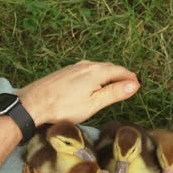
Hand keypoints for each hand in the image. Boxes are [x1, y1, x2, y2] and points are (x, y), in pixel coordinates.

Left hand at [16, 60, 139, 125]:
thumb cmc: (64, 107)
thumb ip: (114, 93)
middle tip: (130, 85)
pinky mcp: (66, 71)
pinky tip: (94, 83)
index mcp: (97, 71)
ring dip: (109, 74)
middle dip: (121, 75)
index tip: (138, 86)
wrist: (34, 103)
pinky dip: (97, 75)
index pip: (120, 71)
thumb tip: (134, 85)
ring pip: (98, 68)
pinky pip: (87, 70)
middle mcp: (87, 65)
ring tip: (115, 84)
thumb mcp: (94, 103)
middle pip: (110, 67)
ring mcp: (74, 67)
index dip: (131, 79)